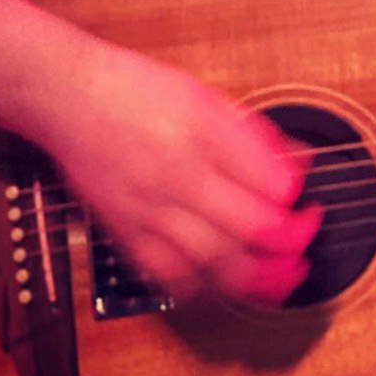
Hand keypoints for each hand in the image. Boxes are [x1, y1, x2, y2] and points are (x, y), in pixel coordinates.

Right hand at [40, 43, 320, 305]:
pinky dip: (204, 286)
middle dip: (288, 247)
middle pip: (247, 230)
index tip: (306, 203)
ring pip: (213, 263)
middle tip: (303, 244)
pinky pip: (170, 276)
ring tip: (280, 278)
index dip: (297, 201)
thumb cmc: (135, 89)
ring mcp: (149, 209)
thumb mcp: (207, 96)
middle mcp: (177, 175)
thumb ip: (253, 134)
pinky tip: (222, 281)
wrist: (69, 97)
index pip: (269, 183)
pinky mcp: (125, 232)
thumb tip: (294, 162)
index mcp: (203, 133)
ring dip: (255, 278)